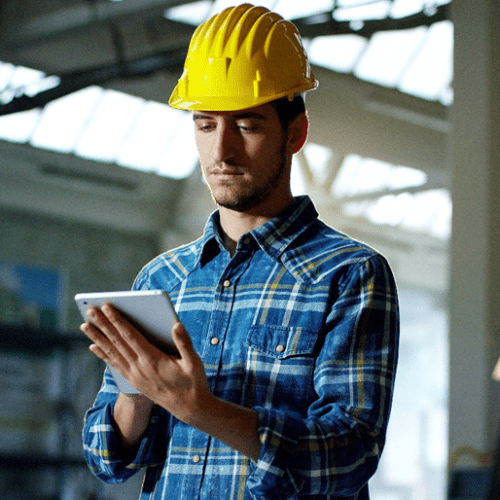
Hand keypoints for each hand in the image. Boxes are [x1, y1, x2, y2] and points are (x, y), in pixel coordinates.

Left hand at [80, 303, 212, 423]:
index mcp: (153, 360)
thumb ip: (185, 343)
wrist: (189, 408)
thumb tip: (175, 325)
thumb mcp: (194, 362)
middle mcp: (139, 368)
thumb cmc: (194, 383)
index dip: (118, 320)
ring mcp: (135, 375)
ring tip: (85, 325)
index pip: (131, 336)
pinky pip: (114, 364)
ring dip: (98, 338)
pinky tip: (94, 346)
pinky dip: (103, 354)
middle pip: (117, 342)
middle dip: (103, 324)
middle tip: (90, 310)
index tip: (107, 307)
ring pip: (112, 352)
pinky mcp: (134, 380)